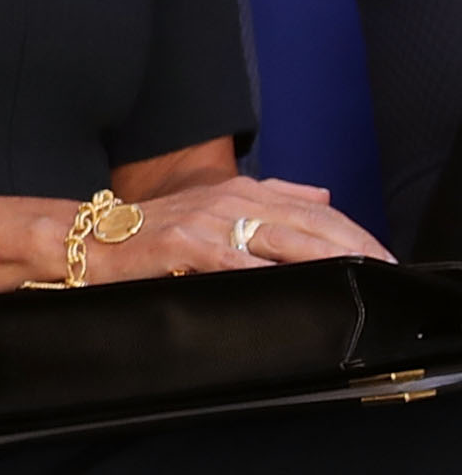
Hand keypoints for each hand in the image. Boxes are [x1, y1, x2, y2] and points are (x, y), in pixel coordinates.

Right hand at [89, 176, 391, 280]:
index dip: (354, 233)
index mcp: (242, 190)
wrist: (90, 237)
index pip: (315, 211)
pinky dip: (265, 271)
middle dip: (353, 247)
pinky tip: (291, 284)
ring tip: (355, 275)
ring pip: (282, 238)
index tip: (384, 258)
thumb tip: (322, 196)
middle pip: (309, 224)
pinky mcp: (186, 244)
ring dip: (324, 257)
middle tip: (384, 271)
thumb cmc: (154, 229)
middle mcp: (230, 198)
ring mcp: (208, 220)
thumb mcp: (215, 204)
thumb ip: (271, 196)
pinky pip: (236, 259)